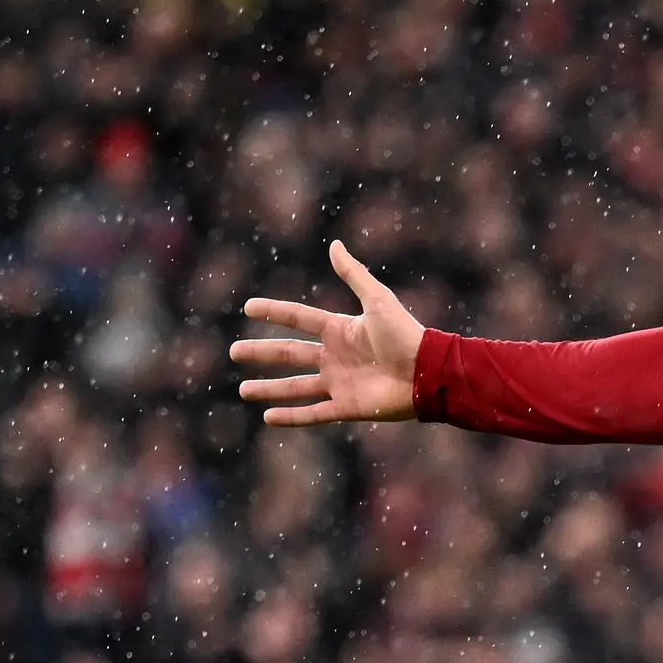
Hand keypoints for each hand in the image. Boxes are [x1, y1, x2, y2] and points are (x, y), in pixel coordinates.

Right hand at [233, 242, 426, 424]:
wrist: (428, 373)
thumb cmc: (406, 335)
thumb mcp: (377, 300)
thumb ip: (354, 275)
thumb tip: (333, 245)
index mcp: (340, 330)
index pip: (298, 319)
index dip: (274, 312)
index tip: (248, 308)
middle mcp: (336, 356)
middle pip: (290, 354)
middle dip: (261, 353)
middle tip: (234, 352)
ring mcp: (339, 383)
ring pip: (295, 386)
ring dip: (269, 389)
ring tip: (243, 390)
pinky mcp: (347, 407)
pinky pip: (313, 413)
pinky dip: (292, 417)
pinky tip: (268, 417)